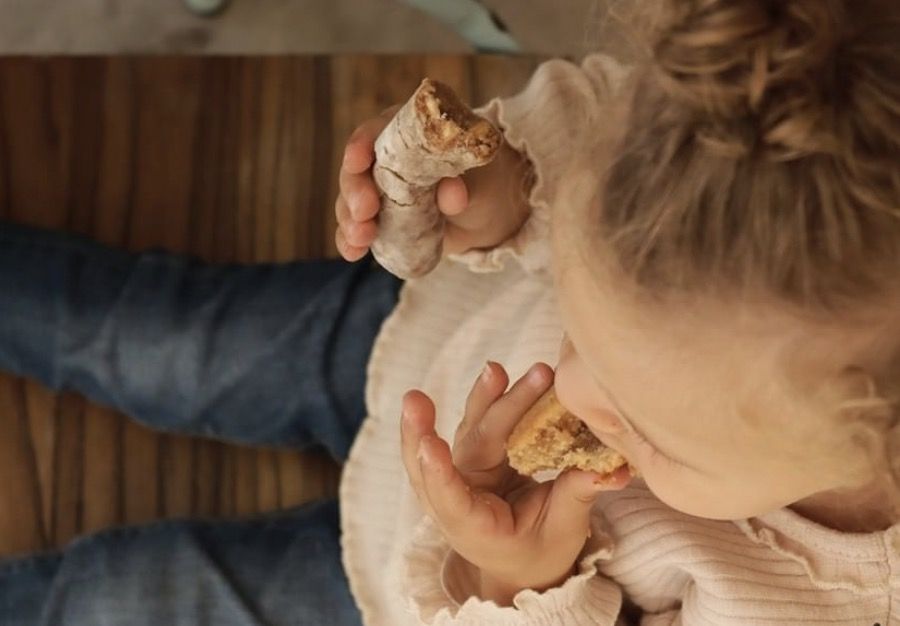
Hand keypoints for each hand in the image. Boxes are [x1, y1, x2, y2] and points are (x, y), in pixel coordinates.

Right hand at [335, 106, 533, 261]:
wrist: (488, 212)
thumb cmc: (483, 180)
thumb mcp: (479, 177)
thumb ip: (464, 182)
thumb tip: (453, 195)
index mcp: (406, 133)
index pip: (376, 132)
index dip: (361, 145)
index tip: (357, 161)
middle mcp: (384, 160)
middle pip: (357, 170)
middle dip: (355, 191)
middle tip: (364, 212)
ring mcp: (379, 193)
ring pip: (351, 202)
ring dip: (350, 221)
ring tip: (360, 239)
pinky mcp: (379, 221)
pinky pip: (358, 229)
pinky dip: (351, 241)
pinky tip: (352, 253)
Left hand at [400, 362, 631, 604]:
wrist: (522, 558)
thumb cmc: (539, 550)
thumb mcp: (564, 531)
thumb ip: (579, 495)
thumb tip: (613, 469)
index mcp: (471, 527)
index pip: (450, 501)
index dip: (438, 472)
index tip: (428, 444)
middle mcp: (459, 496)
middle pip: (469, 447)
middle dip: (487, 409)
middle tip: (498, 374)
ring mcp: (464, 470)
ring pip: (469, 428)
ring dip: (483, 396)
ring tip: (494, 370)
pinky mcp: (475, 451)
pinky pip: (478, 420)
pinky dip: (487, 397)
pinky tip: (496, 374)